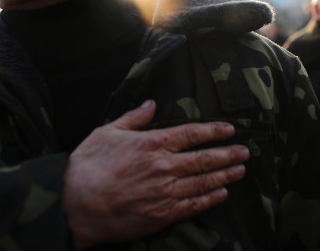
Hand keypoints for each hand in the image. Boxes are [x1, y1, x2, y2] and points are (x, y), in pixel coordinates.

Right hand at [63, 100, 249, 248]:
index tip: (230, 130)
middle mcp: (164, 167)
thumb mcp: (106, 133)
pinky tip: (222, 194)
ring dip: (225, 175)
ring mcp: (165, 192)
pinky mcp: (162, 215)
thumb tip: (151, 104)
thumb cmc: (87, 167)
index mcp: (151, 144)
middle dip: (228, 154)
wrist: (74, 206)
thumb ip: (133, 118)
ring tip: (240, 170)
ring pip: (204, 182)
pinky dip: (210, 199)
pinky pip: (193, 206)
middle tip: (245, 151)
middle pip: (204, 159)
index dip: (214, 131)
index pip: (191, 134)